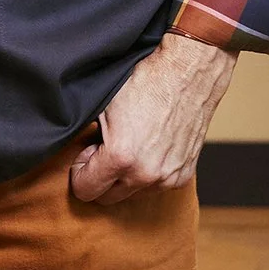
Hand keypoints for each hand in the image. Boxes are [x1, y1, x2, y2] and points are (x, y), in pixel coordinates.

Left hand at [70, 32, 234, 205]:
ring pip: (132, 194)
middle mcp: (145, 174)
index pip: (85, 190)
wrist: (189, 71)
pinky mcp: (183, 175)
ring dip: (125, 177)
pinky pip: (155, 186)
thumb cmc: (145, 82)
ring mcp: (167, 177)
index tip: (88, 153)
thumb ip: (87, 139)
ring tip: (130, 144)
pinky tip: (149, 147)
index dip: (80, 170)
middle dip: (100, 177)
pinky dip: (147, 172)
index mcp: (120, 158)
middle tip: (105, 149)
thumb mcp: (103, 106)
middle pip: (107, 198)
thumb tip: (79, 156)